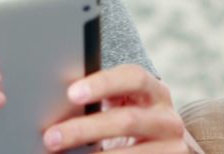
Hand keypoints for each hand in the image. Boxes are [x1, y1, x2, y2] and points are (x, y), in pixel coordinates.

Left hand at [42, 64, 190, 152]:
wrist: (164, 149)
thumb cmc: (130, 119)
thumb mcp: (123, 105)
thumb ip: (101, 99)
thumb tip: (55, 102)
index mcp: (154, 91)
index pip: (133, 77)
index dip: (103, 83)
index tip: (71, 94)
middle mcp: (167, 119)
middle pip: (126, 120)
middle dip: (84, 129)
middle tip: (51, 137)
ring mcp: (171, 147)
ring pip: (129, 153)